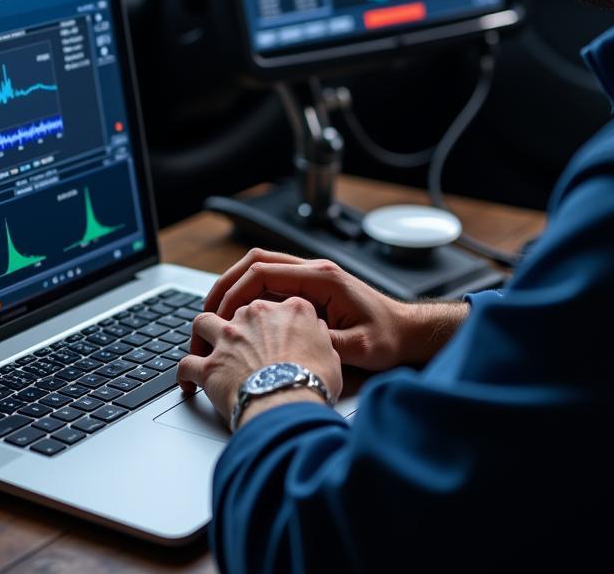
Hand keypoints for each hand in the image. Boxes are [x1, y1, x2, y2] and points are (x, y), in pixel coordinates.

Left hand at [176, 296, 342, 425]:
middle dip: (238, 325)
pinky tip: (188, 384)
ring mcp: (229, 337)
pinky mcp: (210, 364)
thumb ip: (319, 337)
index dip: (274, 318)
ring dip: (202, 334)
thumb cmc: (313, 382)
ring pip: (204, 322)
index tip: (273, 330)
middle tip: (240, 344)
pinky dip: (185, 374)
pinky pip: (187, 364)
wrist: (288, 402)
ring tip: (204, 346)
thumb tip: (316, 334)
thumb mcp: (332, 353)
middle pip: (238, 309)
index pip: (277, 302)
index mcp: (289, 309)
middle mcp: (255, 315)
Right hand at [185, 248, 461, 381]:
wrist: (408, 332)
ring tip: (215, 318)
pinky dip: (249, 300)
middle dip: (225, 286)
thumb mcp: (358, 348)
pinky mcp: (308, 291)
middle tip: (205, 314)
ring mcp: (309, 279)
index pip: (263, 271)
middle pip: (254, 264)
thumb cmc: (388, 338)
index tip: (219, 316)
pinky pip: (269, 286)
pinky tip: (239, 322)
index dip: (235, 292)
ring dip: (234, 290)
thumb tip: (290, 348)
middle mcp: (312, 271)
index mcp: (321, 278)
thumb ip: (323, 344)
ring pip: (259, 272)